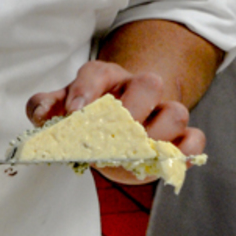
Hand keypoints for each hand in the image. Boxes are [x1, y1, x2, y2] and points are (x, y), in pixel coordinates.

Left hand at [26, 59, 205, 185]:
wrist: (114, 124)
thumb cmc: (87, 114)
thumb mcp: (61, 106)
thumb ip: (44, 106)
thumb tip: (40, 113)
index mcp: (106, 78)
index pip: (97, 73)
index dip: (85, 90)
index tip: (73, 113)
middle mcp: (139, 89)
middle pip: (149, 83)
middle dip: (132, 109)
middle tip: (112, 135)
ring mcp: (162, 111)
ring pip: (177, 112)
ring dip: (158, 135)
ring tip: (135, 154)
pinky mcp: (179, 137)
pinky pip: (195, 139)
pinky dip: (186, 151)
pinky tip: (164, 161)